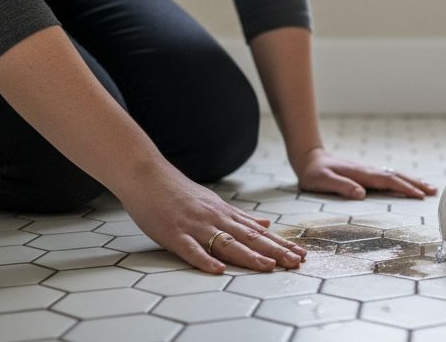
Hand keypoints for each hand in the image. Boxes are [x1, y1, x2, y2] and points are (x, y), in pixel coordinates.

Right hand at [120, 167, 305, 274]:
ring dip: (247, 256)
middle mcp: (214, 219)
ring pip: (225, 243)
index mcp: (224, 213)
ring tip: (268, 267)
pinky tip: (217, 270)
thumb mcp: (214, 201)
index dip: (279, 244)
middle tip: (295, 262)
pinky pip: (190, 249)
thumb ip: (239, 217)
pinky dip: (204, 260)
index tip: (299, 255)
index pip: (257, 232)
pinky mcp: (173, 233)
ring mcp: (194, 225)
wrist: (146, 175)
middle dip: (273, 251)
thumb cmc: (178, 192)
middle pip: (248, 238)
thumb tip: (266, 224)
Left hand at [292, 148, 438, 199]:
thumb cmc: (314, 173)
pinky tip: (406, 184)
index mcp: (361, 174)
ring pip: (394, 175)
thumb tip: (362, 194)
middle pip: (396, 176)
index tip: (419, 195)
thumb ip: (341, 186)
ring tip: (428, 188)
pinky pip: (388, 177)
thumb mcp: (323, 181)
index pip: (387, 181)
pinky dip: (401, 180)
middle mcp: (367, 171)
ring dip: (412, 181)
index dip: (404, 188)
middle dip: (415, 183)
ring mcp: (367, 171)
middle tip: (434, 191)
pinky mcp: (365, 174)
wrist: (309, 159)